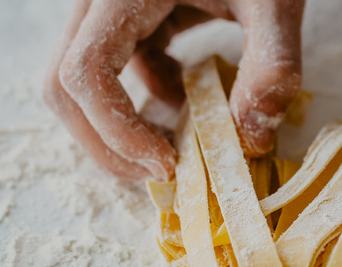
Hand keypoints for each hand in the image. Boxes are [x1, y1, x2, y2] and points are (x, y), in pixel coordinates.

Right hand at [44, 0, 304, 180]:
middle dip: (107, 142)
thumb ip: (272, 65)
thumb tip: (252, 138)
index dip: (116, 131)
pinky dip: (143, 99)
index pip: (84, 73)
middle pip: (66, 84)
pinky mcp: (129, 17)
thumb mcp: (275, 4)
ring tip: (175, 150)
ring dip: (121, 125)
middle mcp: (103, 0)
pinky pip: (115, 68)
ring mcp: (111, 9)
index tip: (168, 165)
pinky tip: (187, 103)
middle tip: (161, 174)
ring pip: (84, 81)